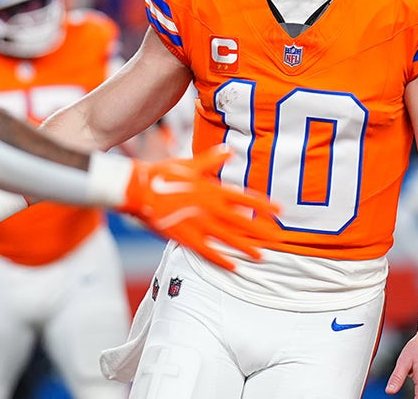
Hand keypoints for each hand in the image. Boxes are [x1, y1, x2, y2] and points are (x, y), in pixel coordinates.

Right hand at [120, 146, 282, 270]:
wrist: (138, 189)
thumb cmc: (162, 173)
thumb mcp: (189, 163)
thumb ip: (211, 159)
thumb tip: (228, 150)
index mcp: (211, 188)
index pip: (244, 198)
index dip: (263, 205)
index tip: (279, 211)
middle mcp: (209, 207)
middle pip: (241, 222)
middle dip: (261, 231)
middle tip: (279, 239)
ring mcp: (198, 224)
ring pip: (228, 239)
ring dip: (246, 248)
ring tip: (261, 256)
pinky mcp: (185, 237)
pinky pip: (207, 251)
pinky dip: (221, 259)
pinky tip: (234, 267)